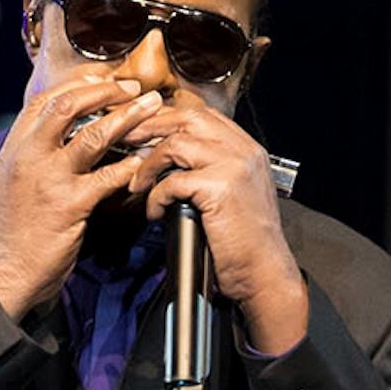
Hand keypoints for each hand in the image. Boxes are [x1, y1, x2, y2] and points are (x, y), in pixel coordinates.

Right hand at [0, 74, 154, 318]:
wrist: (9, 267)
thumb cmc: (21, 223)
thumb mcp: (19, 176)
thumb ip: (40, 149)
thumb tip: (71, 125)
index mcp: (16, 144)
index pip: (47, 99)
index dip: (79, 83)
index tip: (105, 76)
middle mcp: (28, 154)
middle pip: (68, 106)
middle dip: (105, 92)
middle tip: (134, 89)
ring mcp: (48, 179)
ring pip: (91, 136)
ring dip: (127, 119)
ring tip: (151, 109)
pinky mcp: (69, 205)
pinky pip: (106, 178)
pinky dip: (129, 165)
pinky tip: (145, 159)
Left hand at [126, 102, 306, 353]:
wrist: (265, 274)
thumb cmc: (246, 243)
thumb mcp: (235, 195)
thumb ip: (212, 169)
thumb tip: (169, 155)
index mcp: (248, 149)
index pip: (201, 115)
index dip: (167, 118)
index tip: (142, 129)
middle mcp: (244, 151)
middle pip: (186, 118)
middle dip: (149, 127)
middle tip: (125, 140)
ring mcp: (234, 166)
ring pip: (175, 144)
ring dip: (148, 164)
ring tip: (138, 184)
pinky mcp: (220, 187)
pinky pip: (172, 181)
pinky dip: (156, 196)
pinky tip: (156, 212)